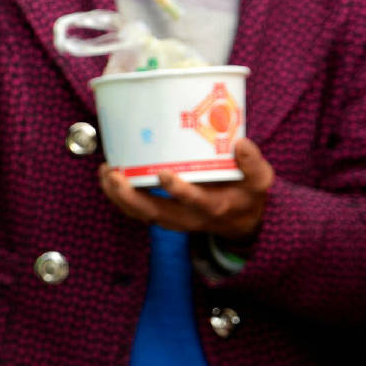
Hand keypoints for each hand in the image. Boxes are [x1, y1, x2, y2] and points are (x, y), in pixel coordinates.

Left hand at [100, 137, 274, 244]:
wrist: (241, 222)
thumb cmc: (247, 195)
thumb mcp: (260, 181)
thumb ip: (253, 164)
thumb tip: (241, 143)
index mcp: (214, 206)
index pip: (195, 202)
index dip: (179, 190)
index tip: (164, 173)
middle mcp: (189, 216)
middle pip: (155, 212)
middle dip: (131, 196)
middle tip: (115, 175)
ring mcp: (173, 218)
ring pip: (140, 213)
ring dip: (118, 196)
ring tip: (105, 173)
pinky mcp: (162, 215)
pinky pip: (136, 210)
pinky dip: (118, 197)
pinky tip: (107, 177)